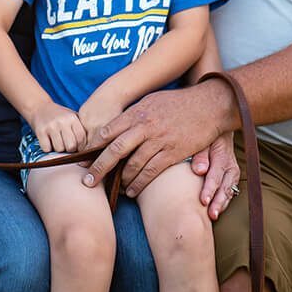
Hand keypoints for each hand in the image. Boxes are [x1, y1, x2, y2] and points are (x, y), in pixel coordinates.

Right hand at [29, 102, 87, 152]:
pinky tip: (49, 142)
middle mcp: (62, 121)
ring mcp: (50, 126)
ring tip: (58, 142)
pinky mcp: (40, 131)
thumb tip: (91, 146)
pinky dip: (48, 149)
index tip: (78, 148)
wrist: (39, 107)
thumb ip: (81, 128)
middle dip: (70, 149)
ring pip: (59, 148)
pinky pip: (47, 149)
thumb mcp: (72, 117)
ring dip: (59, 149)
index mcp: (72, 118)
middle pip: (71, 146)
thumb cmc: (60, 116)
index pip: (81, 138)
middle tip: (67, 146)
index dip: (81, 147)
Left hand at [82, 78, 235, 196]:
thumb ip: (133, 114)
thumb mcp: (151, 101)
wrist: (209, 105)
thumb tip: (114, 127)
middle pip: (115, 150)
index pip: (108, 130)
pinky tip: (132, 191)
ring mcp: (159, 140)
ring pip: (133, 164)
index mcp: (137, 113)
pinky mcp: (173, 153)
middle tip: (87, 181)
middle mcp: (145, 127)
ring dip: (120, 179)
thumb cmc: (178, 102)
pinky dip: (139, 183)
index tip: (83, 159)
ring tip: (113, 188)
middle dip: (99, 167)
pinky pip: (151, 172)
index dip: (93, 147)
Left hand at [192, 132, 239, 220]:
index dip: (209, 189)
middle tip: (211, 214)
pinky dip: (223, 202)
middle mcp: (231, 167)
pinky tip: (216, 211)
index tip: (203, 201)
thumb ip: (200, 155)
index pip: (215, 176)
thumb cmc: (207, 139)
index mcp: (222, 157)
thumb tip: (199, 171)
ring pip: (229, 192)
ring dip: (221, 205)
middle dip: (218, 202)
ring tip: (213, 216)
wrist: (220, 134)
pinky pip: (229, 193)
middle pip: (224, 187)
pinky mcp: (231, 180)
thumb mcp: (203, 141)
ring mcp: (233, 174)